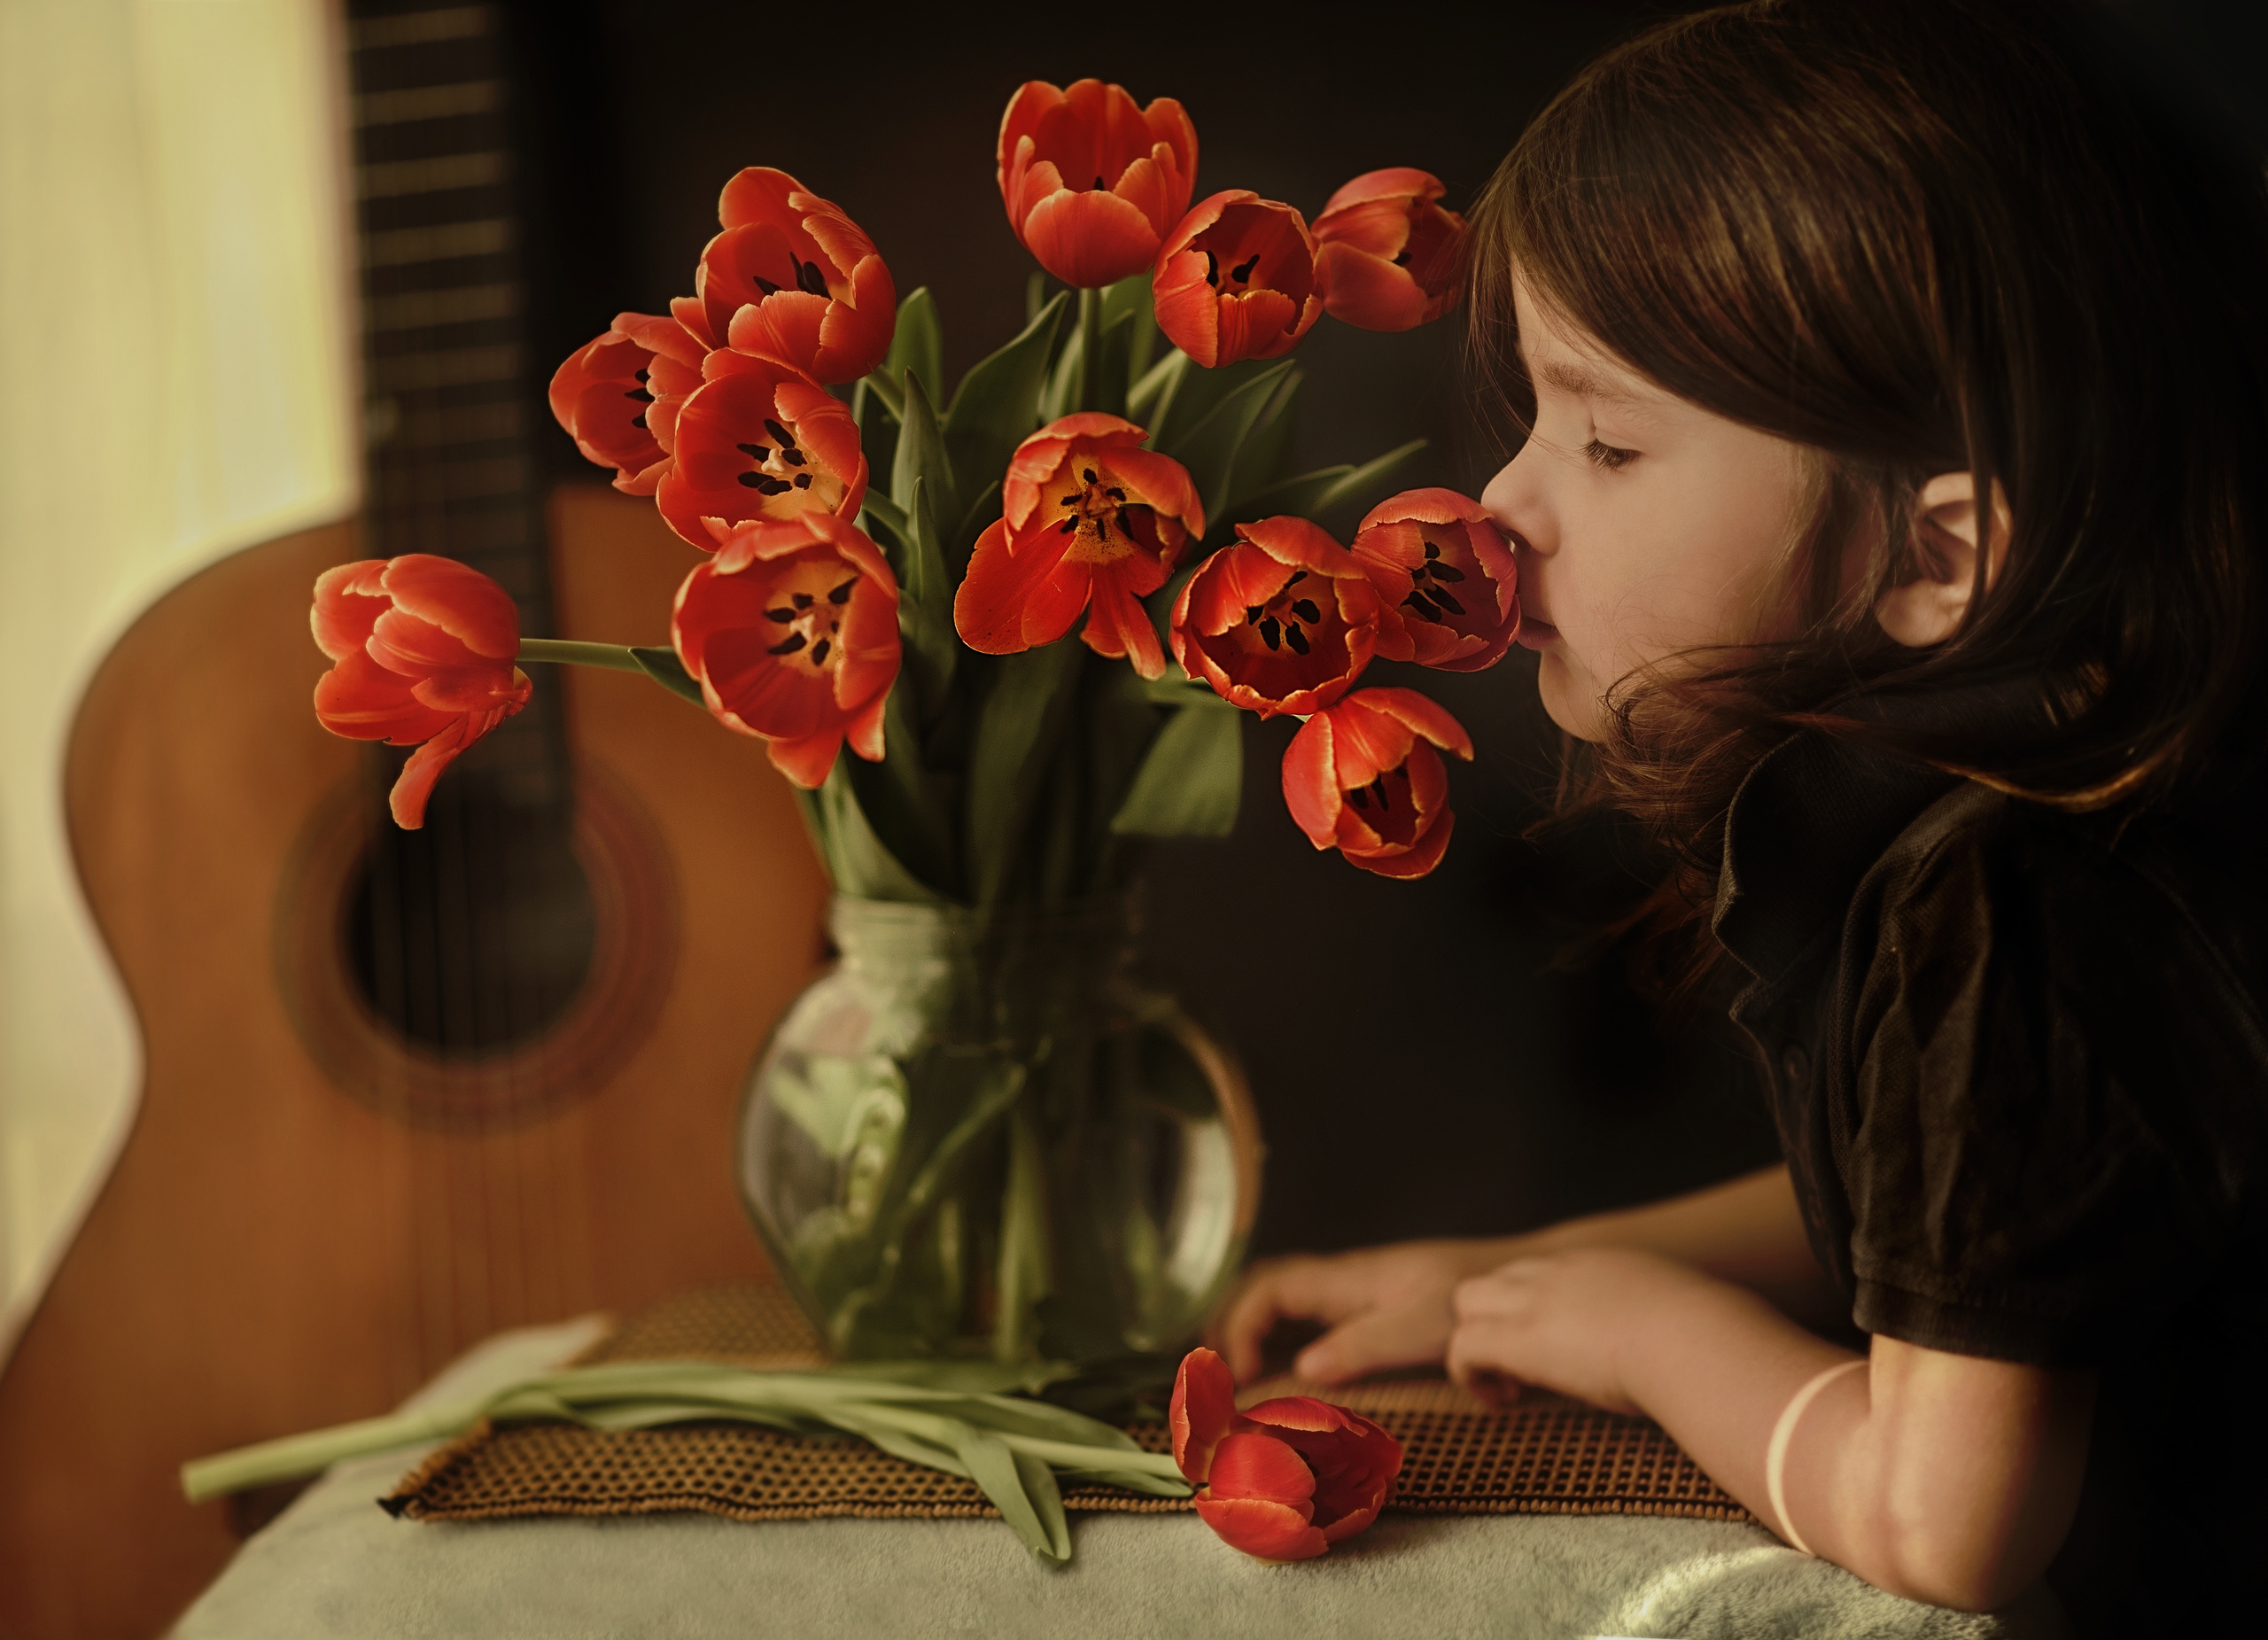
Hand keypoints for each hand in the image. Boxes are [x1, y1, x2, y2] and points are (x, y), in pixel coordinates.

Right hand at [1207, 1239, 1515, 1383]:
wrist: (1506, 1277)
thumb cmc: (1464, 1299)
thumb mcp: (1416, 1328)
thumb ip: (1360, 1345)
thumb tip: (1304, 1369)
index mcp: (1340, 1279)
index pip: (1266, 1290)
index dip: (1241, 1327)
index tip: (1241, 1374)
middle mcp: (1336, 1280)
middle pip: (1259, 1286)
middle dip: (1228, 1322)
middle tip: (1218, 1375)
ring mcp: (1348, 1291)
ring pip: (1278, 1297)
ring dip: (1249, 1328)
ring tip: (1237, 1376)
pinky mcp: (1364, 1306)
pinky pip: (1304, 1314)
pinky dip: (1278, 1337)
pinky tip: (1284, 1371)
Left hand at [1446, 1247, 1723, 1415]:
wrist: (1698, 1341)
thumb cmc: (1713, 1342)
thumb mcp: (1691, 1321)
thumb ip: (1679, 1328)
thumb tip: (1707, 1354)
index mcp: (1603, 1265)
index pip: (1544, 1273)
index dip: (1537, 1310)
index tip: (1559, 1351)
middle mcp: (1560, 1273)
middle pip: (1493, 1279)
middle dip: (1493, 1319)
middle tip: (1520, 1369)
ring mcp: (1534, 1302)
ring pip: (1465, 1301)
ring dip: (1475, 1341)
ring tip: (1507, 1387)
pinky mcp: (1518, 1338)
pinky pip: (1463, 1346)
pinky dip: (1470, 1373)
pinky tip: (1501, 1402)